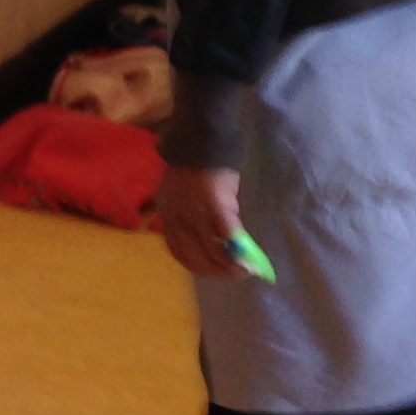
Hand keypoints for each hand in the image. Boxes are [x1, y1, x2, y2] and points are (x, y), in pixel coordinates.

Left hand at [155, 165, 246, 280]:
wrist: (201, 139)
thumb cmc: (194, 165)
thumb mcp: (178, 193)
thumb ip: (186, 216)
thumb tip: (207, 238)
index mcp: (167, 215)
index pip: (178, 252)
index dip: (196, 266)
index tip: (212, 271)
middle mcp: (178, 219)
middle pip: (195, 258)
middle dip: (216, 271)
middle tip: (234, 275)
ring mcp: (196, 214)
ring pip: (213, 251)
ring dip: (230, 266)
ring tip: (245, 270)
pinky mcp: (216, 207)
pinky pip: (228, 236)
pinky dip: (238, 250)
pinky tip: (248, 257)